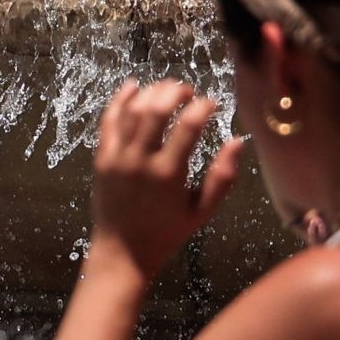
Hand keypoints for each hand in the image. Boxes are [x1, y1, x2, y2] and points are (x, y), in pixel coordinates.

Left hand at [89, 79, 241, 280]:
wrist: (122, 252)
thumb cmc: (166, 233)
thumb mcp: (202, 212)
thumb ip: (222, 178)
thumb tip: (238, 141)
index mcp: (168, 174)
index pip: (188, 126)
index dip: (203, 107)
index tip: (213, 103)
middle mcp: (140, 161)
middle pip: (156, 109)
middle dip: (175, 92)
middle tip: (189, 91)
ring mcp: (117, 157)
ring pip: (132, 110)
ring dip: (151, 92)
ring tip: (167, 88)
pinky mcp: (101, 158)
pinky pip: (108, 121)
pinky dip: (120, 100)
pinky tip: (133, 86)